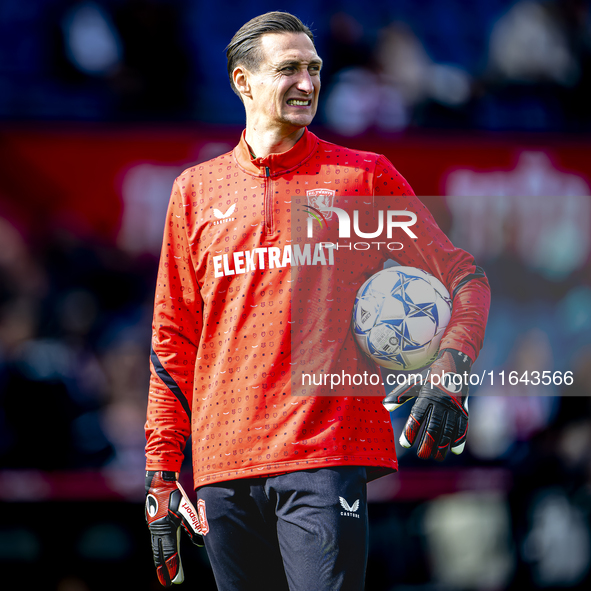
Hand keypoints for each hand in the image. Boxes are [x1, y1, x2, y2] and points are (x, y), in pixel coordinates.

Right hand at [145, 471, 203, 586]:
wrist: (159, 481)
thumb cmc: (174, 495)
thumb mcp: (186, 509)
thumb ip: (193, 526)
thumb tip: (201, 541)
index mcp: (165, 529)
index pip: (169, 553)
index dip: (172, 568)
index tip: (174, 581)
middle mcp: (156, 530)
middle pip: (160, 555)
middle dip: (164, 570)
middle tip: (167, 583)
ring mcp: (153, 526)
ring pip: (156, 548)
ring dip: (160, 561)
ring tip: (163, 572)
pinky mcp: (153, 522)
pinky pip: (155, 540)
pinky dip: (158, 550)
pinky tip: (161, 552)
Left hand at [389, 349, 470, 461]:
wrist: (455, 365)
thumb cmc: (430, 377)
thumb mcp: (414, 382)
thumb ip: (400, 395)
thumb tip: (386, 406)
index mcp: (426, 396)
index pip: (417, 416)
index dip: (410, 431)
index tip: (404, 444)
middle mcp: (441, 402)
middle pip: (433, 426)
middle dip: (428, 443)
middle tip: (422, 455)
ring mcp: (454, 407)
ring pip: (448, 429)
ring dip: (443, 445)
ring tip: (437, 457)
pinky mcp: (463, 410)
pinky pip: (462, 427)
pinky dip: (459, 439)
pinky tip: (454, 451)